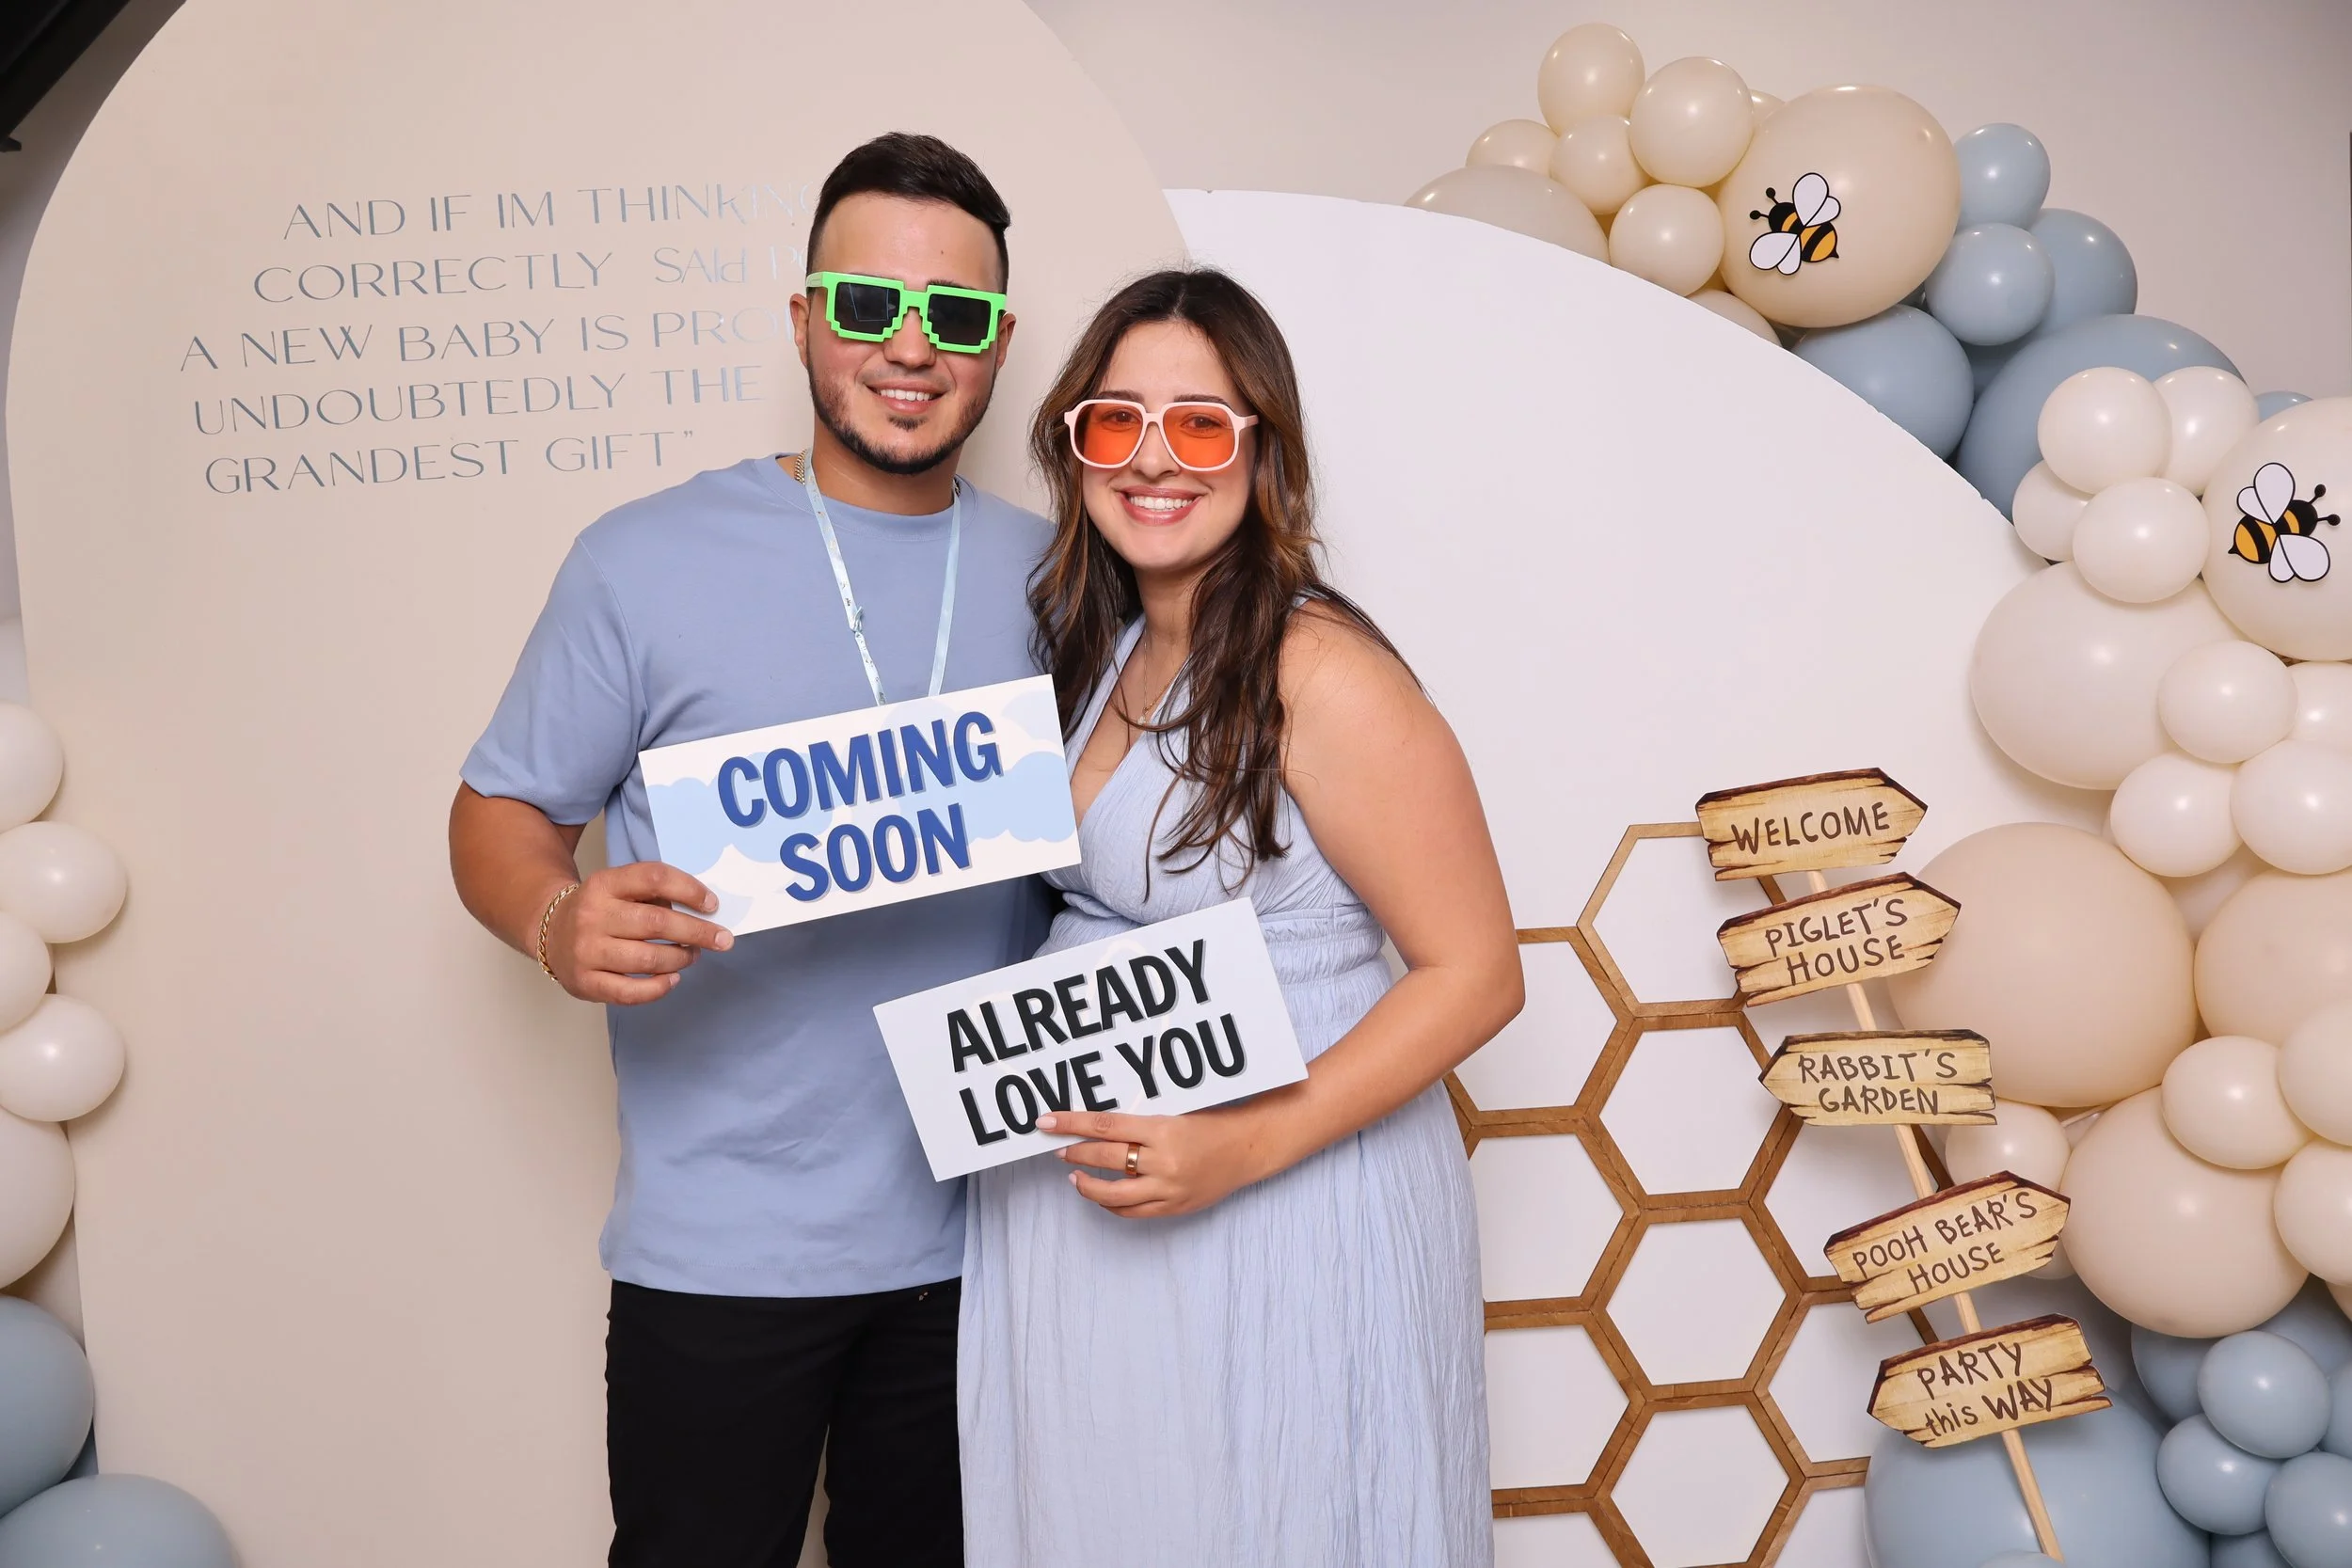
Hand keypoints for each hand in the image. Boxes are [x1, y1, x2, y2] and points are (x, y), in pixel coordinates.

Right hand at [545, 861, 732, 1004]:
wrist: (548, 932)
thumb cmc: (600, 910)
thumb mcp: (619, 889)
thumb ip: (653, 896)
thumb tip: (702, 914)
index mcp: (604, 884)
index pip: (653, 878)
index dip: (688, 889)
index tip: (712, 904)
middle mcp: (593, 915)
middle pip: (656, 922)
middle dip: (697, 932)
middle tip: (722, 939)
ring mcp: (587, 951)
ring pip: (648, 958)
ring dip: (680, 958)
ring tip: (692, 955)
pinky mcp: (585, 982)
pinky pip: (631, 991)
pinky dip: (659, 987)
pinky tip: (673, 978)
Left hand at [1037, 1105, 1280, 1218]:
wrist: (1247, 1148)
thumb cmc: (1211, 1123)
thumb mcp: (1174, 1113)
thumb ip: (1140, 1123)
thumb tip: (1096, 1126)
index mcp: (1162, 1129)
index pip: (1103, 1126)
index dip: (1071, 1124)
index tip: (1047, 1121)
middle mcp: (1162, 1161)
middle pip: (1104, 1158)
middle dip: (1075, 1153)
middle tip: (1059, 1148)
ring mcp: (1168, 1188)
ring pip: (1112, 1193)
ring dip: (1087, 1184)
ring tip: (1074, 1175)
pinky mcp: (1174, 1207)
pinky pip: (1132, 1211)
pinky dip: (1111, 1204)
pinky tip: (1102, 1194)